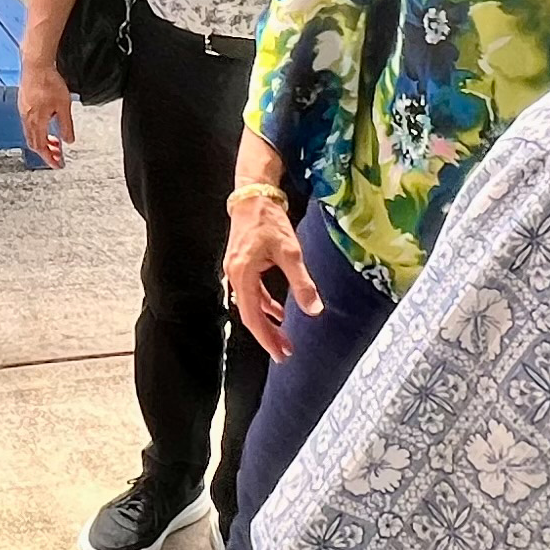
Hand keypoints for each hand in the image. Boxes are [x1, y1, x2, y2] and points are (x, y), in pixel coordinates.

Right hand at [17, 57, 73, 169]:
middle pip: (34, 143)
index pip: (41, 147)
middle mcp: (27, 118)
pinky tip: (47, 125)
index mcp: (36, 121)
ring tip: (55, 142)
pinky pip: (29, 124)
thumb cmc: (48, 81)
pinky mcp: (24, 104)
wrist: (36, 64)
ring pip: (31, 134)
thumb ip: (66, 125)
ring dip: (43, 141)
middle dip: (46, 152)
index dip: (49, 158)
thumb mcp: (64, 106)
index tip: (57, 164)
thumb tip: (68, 140)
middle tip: (57, 156)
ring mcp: (24, 111)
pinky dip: (39, 131)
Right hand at [223, 195, 318, 359]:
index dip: (266, 338)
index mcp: (243, 274)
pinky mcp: (241, 265)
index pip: (253, 316)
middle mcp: (234, 275)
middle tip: (285, 352)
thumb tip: (314, 310)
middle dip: (267, 335)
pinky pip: (251, 293)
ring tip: (283, 337)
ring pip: (250, 305)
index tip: (280, 353)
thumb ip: (302, 282)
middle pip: (249, 315)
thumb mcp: (290, 252)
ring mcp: (235, 270)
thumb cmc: (269, 220)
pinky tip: (278, 311)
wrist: (253, 196)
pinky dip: (264, 304)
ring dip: (266, 322)